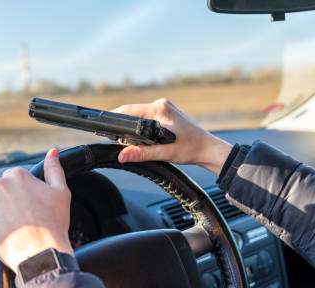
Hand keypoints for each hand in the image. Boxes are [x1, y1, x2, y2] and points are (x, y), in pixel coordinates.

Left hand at [0, 149, 73, 273]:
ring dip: (2, 213)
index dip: (25, 192)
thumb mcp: (61, 192)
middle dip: (12, 201)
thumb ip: (54, 169)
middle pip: (3, 191)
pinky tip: (10, 234)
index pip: (16, 177)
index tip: (31, 203)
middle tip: (27, 217)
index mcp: (17, 175)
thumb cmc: (53, 224)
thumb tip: (52, 153)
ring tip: (19, 227)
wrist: (40, 253)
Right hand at [113, 99, 232, 174]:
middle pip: (132, 112)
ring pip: (138, 116)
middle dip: (125, 127)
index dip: (116, 120)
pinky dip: (141, 129)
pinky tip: (145, 140)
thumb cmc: (192, 149)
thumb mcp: (164, 153)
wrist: (208, 150)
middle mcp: (161, 105)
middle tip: (123, 143)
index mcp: (160, 109)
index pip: (129, 110)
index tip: (106, 128)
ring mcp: (164, 108)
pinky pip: (146, 118)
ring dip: (134, 129)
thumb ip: (141, 153)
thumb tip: (122, 156)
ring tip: (138, 143)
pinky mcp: (166, 114)